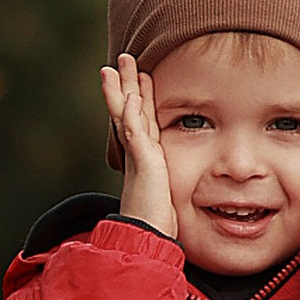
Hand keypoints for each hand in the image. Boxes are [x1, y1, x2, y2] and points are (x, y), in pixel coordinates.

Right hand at [101, 51, 177, 241]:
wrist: (146, 238)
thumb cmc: (157, 222)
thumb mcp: (167, 194)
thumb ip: (170, 183)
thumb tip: (184, 188)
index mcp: (144, 158)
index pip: (139, 120)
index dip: (137, 98)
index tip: (137, 77)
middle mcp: (137, 154)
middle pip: (127, 110)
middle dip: (124, 85)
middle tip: (121, 61)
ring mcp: (138, 157)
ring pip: (126, 115)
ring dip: (121, 90)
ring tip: (115, 67)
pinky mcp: (143, 163)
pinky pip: (134, 133)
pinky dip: (131, 114)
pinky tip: (129, 97)